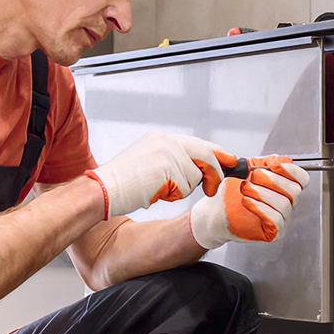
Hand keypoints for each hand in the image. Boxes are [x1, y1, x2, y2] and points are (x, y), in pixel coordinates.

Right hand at [84, 131, 236, 218]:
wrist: (103, 189)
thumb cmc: (123, 183)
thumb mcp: (150, 163)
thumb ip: (174, 161)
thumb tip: (201, 169)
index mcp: (160, 138)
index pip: (197, 143)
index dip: (216, 153)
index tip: (230, 160)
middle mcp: (166, 140)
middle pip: (205, 155)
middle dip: (213, 173)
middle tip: (211, 189)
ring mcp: (167, 152)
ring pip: (195, 176)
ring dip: (182, 189)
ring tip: (157, 188)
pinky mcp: (168, 166)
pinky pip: (186, 186)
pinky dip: (174, 195)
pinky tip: (155, 192)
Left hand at [189, 155, 309, 248]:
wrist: (215, 211)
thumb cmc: (231, 193)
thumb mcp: (247, 170)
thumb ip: (264, 163)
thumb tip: (280, 160)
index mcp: (284, 187)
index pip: (302, 178)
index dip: (290, 170)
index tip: (274, 165)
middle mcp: (287, 203)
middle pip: (295, 190)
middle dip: (271, 180)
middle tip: (252, 178)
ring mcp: (282, 219)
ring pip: (284, 204)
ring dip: (261, 193)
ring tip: (245, 189)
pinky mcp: (273, 232)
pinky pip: (276, 219)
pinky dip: (260, 207)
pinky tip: (246, 202)